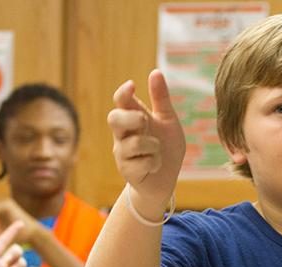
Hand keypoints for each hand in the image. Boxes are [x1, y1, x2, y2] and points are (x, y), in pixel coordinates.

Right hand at [108, 69, 185, 205]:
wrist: (165, 179)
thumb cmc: (166, 148)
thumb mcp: (168, 121)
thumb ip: (161, 99)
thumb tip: (155, 72)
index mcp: (132, 118)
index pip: (120, 101)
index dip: (123, 93)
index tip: (132, 86)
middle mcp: (123, 134)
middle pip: (114, 119)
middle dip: (131, 118)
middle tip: (145, 121)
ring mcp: (122, 153)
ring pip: (134, 143)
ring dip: (153, 146)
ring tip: (157, 151)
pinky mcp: (127, 171)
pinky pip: (143, 161)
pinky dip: (155, 162)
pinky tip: (155, 166)